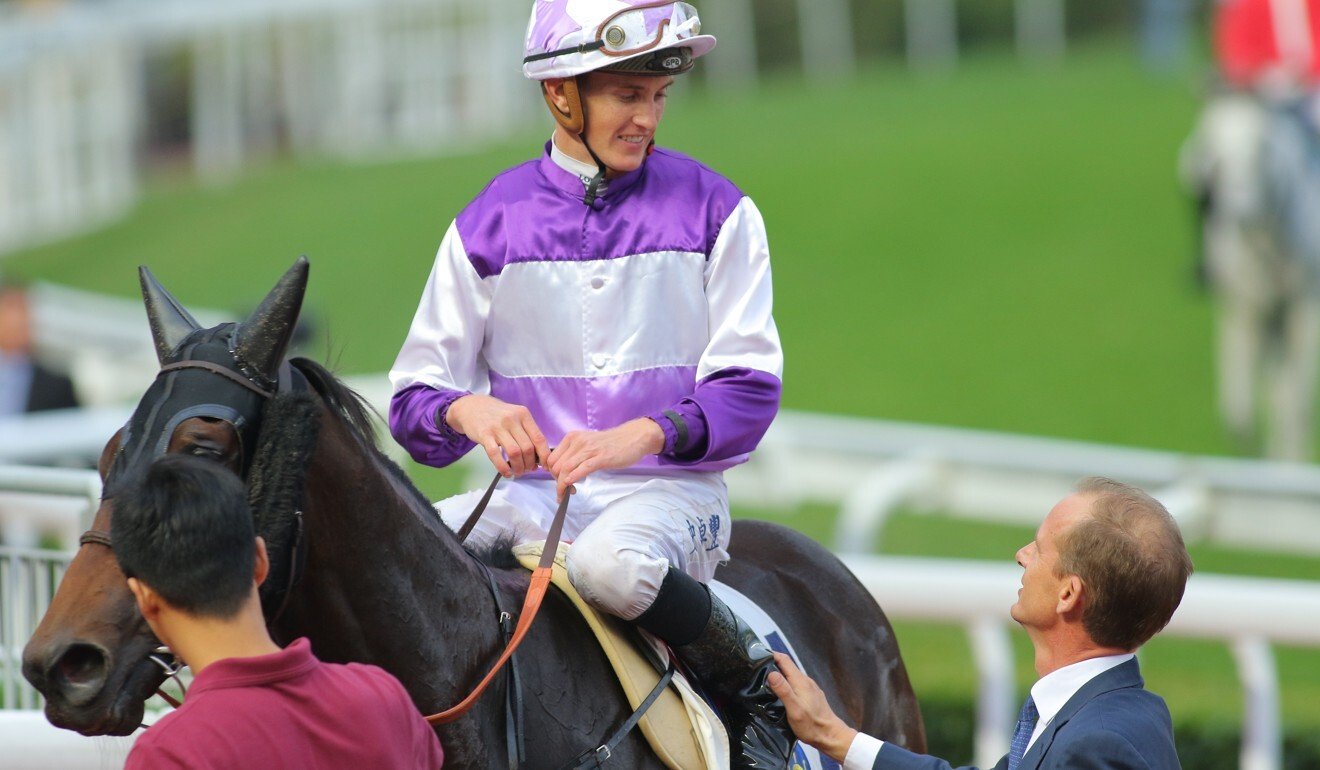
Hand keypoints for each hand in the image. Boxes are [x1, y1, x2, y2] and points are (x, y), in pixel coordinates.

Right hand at [446, 395, 550, 477]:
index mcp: (523, 414)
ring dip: (518, 467)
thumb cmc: (498, 416)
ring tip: (518, 472)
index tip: (546, 467)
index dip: (544, 456)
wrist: (473, 407)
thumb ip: (527, 435)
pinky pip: (496, 454)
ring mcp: (497, 426)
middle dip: (530, 464)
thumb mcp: (516, 417)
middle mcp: (512, 419)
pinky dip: (503, 467)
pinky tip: (506, 473)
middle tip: (527, 470)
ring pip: (514, 452)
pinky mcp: (484, 434)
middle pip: (527, 448)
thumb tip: (538, 460)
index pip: (539, 438)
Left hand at [545, 418, 663, 499]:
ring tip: (567, 494)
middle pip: (556, 466)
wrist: (633, 437)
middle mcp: (578, 442)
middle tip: (564, 491)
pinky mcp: (601, 458)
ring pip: (566, 469)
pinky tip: (571, 487)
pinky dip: (572, 480)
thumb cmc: (612, 444)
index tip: (558, 482)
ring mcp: (589, 449)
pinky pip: (582, 469)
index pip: (551, 458)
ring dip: (563, 485)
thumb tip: (563, 472)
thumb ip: (574, 455)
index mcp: (572, 438)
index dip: (551, 474)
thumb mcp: (587, 445)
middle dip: (557, 481)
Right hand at [767, 652, 857, 763]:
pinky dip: (787, 683)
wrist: (830, 736)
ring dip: (780, 674)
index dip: (771, 655)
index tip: (758, 657)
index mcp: (800, 681)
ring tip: (766, 681)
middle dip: (773, 664)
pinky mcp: (811, 695)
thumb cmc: (811, 724)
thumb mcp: (794, 708)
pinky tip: (781, 692)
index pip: (784, 660)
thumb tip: (771, 673)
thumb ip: (783, 690)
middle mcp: (806, 681)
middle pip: (788, 666)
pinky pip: (796, 684)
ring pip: (792, 676)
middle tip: (757, 669)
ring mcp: (810, 688)